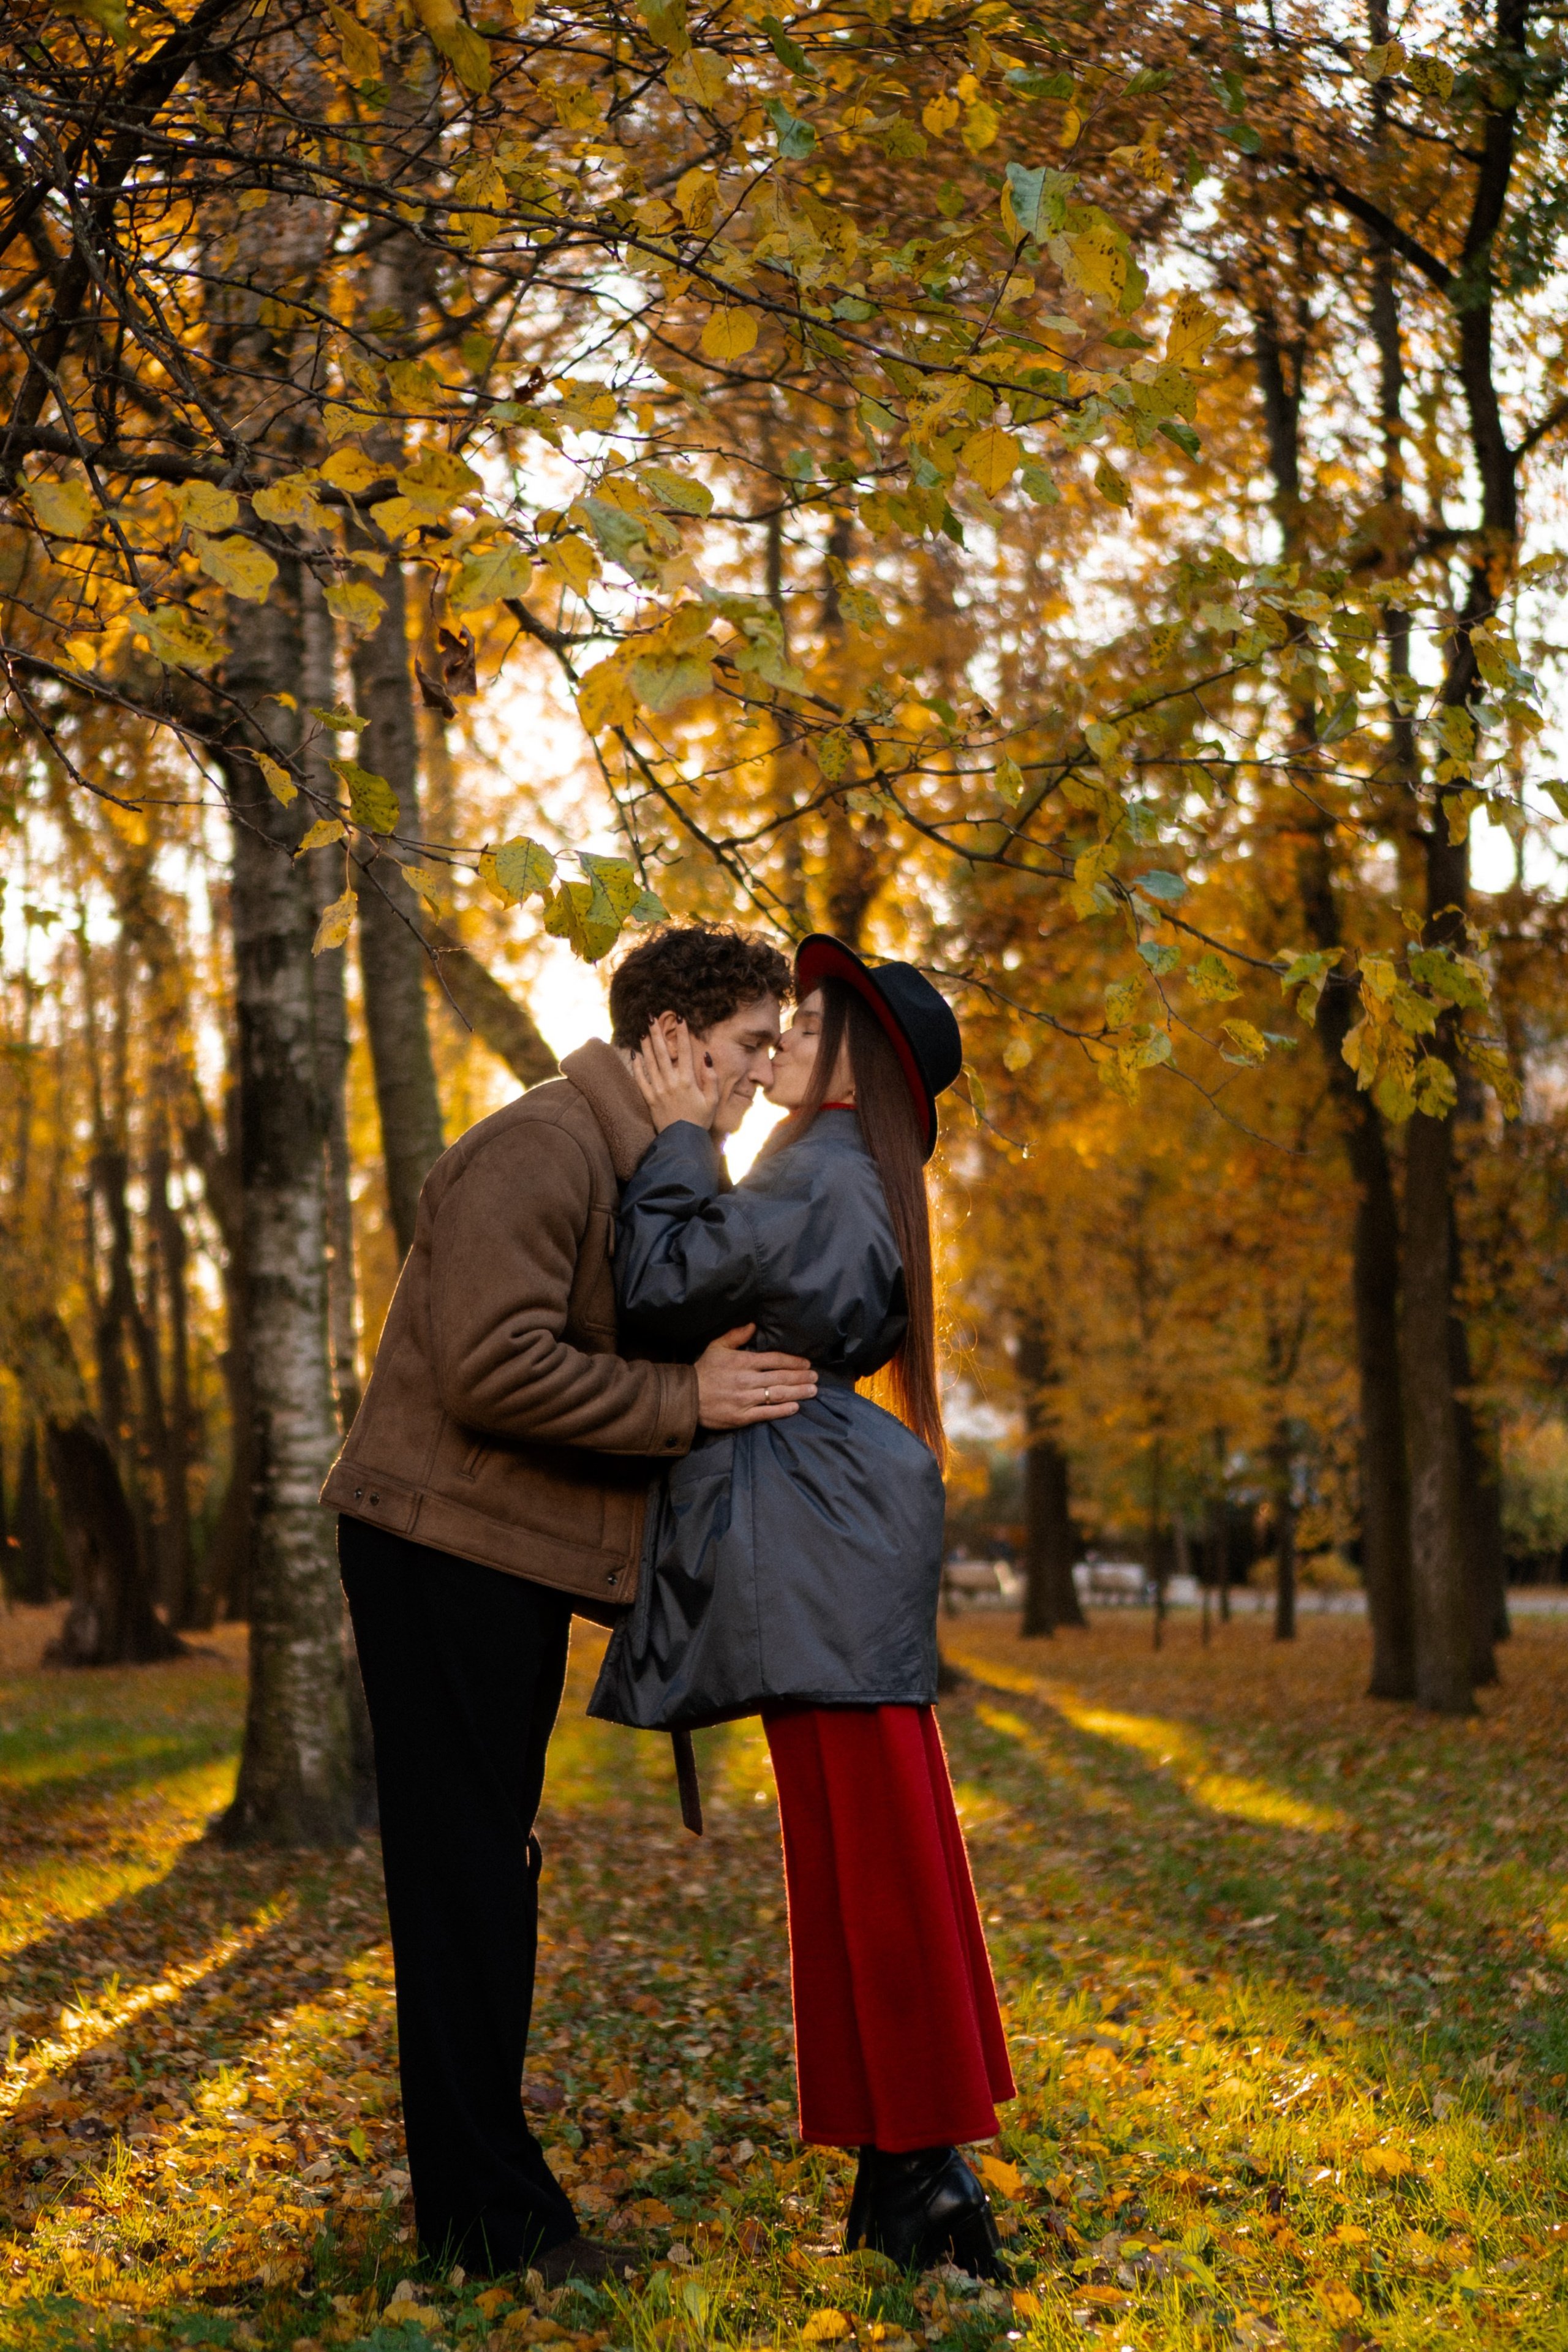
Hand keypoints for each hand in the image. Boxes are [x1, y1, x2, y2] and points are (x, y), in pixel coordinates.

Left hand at [630, 1017, 720, 1133]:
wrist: (683, 1141)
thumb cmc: (700, 1121)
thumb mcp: (712, 1100)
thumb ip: (710, 1078)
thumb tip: (706, 1056)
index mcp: (688, 1081)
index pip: (686, 1051)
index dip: (682, 1033)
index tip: (681, 1018)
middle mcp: (672, 1082)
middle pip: (663, 1052)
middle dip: (657, 1033)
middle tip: (651, 1017)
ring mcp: (659, 1090)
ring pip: (651, 1063)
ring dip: (646, 1045)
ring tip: (643, 1031)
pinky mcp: (650, 1099)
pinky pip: (641, 1080)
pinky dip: (637, 1067)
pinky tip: (635, 1055)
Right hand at [694, 1325, 817, 1427]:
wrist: (686, 1397)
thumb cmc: (704, 1371)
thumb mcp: (717, 1347)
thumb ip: (736, 1335)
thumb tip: (754, 1325)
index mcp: (743, 1362)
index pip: (775, 1360)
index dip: (793, 1361)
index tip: (806, 1363)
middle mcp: (747, 1380)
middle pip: (780, 1377)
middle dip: (801, 1377)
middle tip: (815, 1377)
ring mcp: (745, 1400)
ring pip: (777, 1394)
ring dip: (798, 1392)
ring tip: (812, 1390)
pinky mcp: (742, 1417)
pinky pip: (767, 1413)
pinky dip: (783, 1410)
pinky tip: (796, 1407)